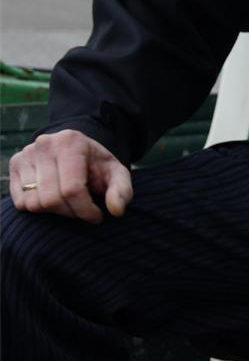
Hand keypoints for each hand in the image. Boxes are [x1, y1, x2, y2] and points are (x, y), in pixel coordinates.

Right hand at [9, 129, 132, 222]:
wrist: (78, 150)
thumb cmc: (98, 166)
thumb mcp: (117, 174)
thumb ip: (122, 191)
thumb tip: (117, 210)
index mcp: (71, 143)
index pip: (72, 189)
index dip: (85, 210)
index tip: (97, 216)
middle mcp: (44, 145)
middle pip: (51, 199)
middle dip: (72, 212)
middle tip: (84, 211)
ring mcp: (26, 154)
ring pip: (34, 203)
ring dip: (55, 212)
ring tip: (70, 203)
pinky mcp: (15, 165)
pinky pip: (21, 202)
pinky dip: (38, 208)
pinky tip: (54, 199)